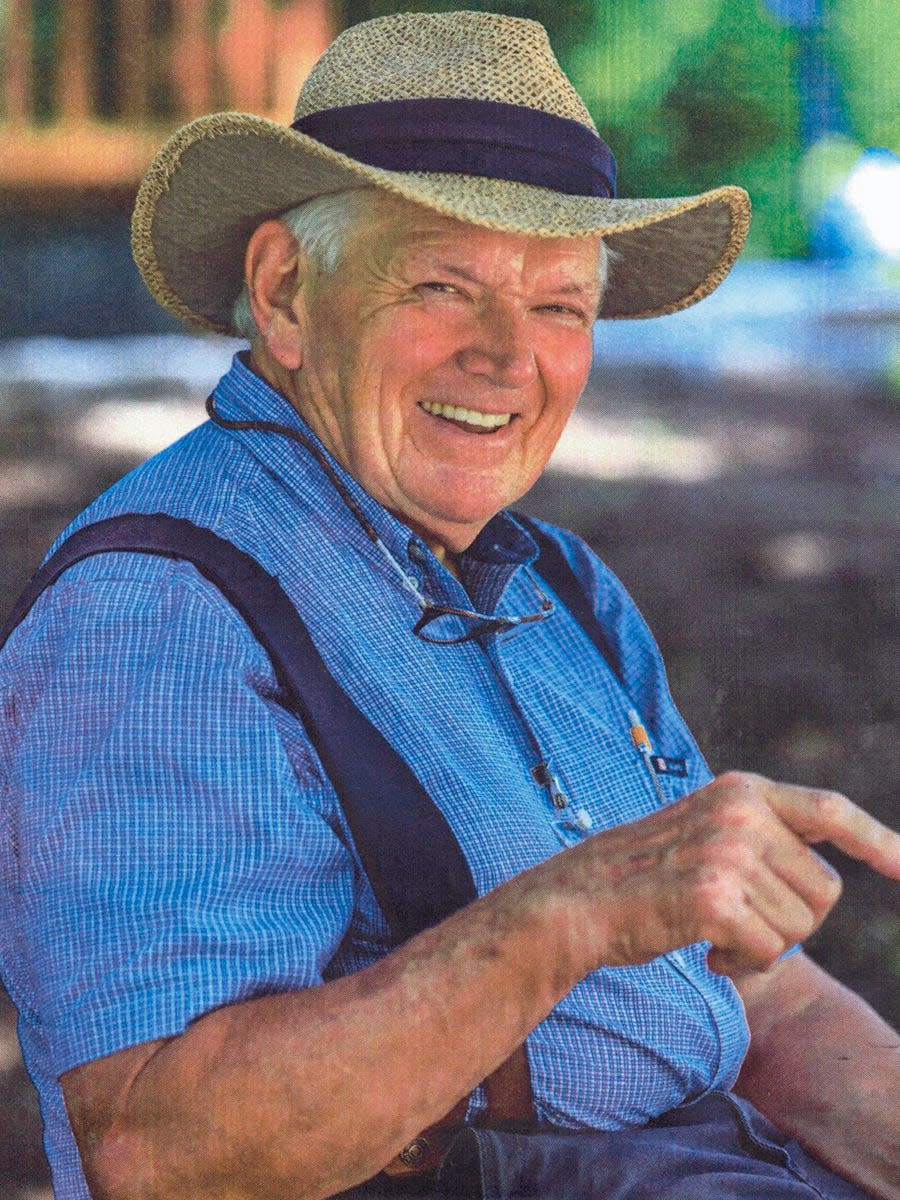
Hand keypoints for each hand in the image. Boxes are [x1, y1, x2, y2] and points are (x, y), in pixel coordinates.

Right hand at [562, 771, 899, 976]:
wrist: (577, 901)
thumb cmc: (644, 877)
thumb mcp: (707, 833)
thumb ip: (763, 839)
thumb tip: (829, 880)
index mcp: (742, 791)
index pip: (829, 810)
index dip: (877, 840)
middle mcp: (740, 814)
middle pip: (824, 891)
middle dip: (790, 920)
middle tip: (738, 918)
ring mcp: (727, 853)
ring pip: (799, 928)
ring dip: (762, 944)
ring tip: (713, 928)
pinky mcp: (713, 898)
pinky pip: (766, 951)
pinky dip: (741, 963)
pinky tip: (705, 951)